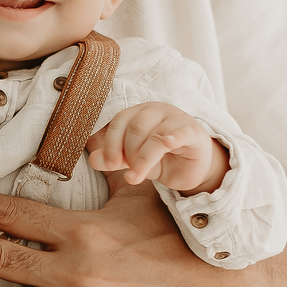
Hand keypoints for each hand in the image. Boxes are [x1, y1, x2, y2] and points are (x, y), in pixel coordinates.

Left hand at [87, 103, 228, 194]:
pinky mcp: (192, 131)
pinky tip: (167, 146)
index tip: (109, 164)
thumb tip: (94, 160)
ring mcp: (176, 118)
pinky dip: (171, 139)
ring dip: (143, 159)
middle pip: (135, 127)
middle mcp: (156, 110)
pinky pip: (179, 133)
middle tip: (129, 172)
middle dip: (128, 153)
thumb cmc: (161, 159)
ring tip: (138, 175)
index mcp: (139, 113)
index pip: (119, 121)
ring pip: (155, 135)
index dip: (111, 143)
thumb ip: (114, 160)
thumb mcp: (133, 162)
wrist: (191, 168)